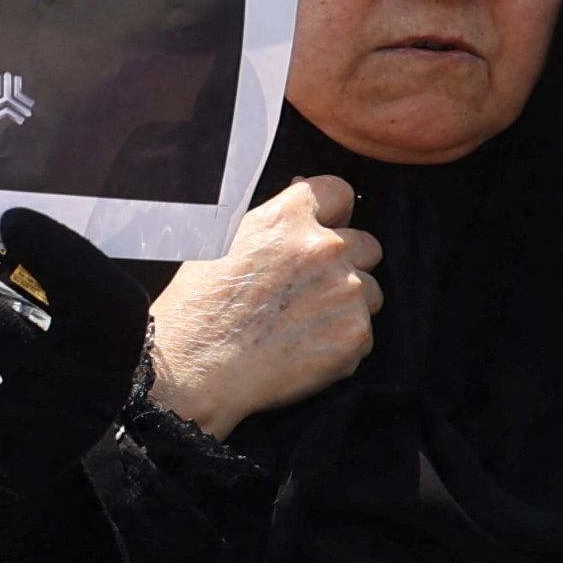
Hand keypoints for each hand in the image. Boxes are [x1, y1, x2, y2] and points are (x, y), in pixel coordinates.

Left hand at [0, 209, 151, 494]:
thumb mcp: (65, 325)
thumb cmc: (47, 366)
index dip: (64, 254)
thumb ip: (51, 271)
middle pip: (45, 320)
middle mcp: (97, 385)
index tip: (11, 219)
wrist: (40, 459)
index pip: (108, 299)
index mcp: (119, 344)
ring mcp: (55, 421)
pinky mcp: (9, 452)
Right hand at [146, 175, 380, 438]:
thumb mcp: (222, 245)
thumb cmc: (195, 309)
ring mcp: (345, 291)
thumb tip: (306, 212)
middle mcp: (324, 248)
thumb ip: (272, 225)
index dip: (333, 212)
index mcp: (287, 218)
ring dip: (345, 304)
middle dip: (345, 263)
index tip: (326, 227)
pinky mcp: (355, 334)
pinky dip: (339, 342)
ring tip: (301, 326)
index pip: (338, 192)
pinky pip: (363, 332)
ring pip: (370, 291)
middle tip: (307, 291)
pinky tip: (301, 350)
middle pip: (366, 244)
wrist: (192, 369)